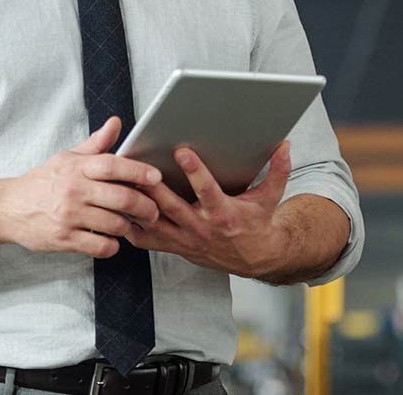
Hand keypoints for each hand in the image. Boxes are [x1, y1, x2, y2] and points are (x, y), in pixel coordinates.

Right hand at [0, 116, 160, 257]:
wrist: (8, 208)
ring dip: (129, 226)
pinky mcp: (64, 239)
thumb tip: (116, 123)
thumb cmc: (43, 181)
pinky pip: (99, 246)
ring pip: (114, 223)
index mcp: (77, 168)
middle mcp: (74, 190)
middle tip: (154, 210)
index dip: (137, 170)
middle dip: (145, 206)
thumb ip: (96, 143)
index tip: (156, 177)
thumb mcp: (67, 157)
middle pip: (121, 197)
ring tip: (131, 224)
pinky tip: (111, 240)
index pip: (112, 165)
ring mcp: (69, 216)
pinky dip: (111, 245)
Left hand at [125, 141, 291, 277]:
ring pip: (154, 223)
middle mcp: (202, 229)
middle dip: (154, 188)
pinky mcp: (174, 246)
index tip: (182, 151)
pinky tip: (117, 210)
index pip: (207, 191)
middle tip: (138, 166)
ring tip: (121, 183)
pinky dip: (130, 227)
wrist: (253, 258)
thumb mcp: (270, 197)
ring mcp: (185, 240)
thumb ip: (278, 170)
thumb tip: (285, 144)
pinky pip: (146, 240)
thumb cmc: (258, 223)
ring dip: (136, 205)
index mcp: (224, 215)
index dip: (195, 171)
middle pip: (172, 207)